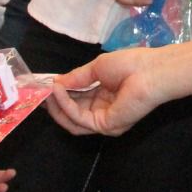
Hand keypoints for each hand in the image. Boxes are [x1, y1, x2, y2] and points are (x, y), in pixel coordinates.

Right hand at [47, 49, 163, 136]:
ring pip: (72, 121)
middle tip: (40, 92)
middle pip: (72, 114)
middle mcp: (102, 112)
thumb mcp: (97, 67)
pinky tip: (58, 92)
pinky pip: (78, 118)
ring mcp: (104, 122)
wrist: (151, 71)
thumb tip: (55, 83)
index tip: (44, 86)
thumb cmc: (130, 65)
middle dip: (54, 103)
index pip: (77, 101)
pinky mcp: (104, 126)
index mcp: (103, 97)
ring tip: (47, 91)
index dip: (60, 95)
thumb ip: (76, 78)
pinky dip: (65, 105)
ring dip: (57, 106)